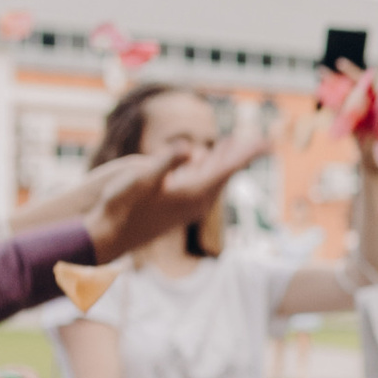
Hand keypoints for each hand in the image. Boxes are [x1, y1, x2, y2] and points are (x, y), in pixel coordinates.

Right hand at [90, 119, 272, 261]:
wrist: (107, 236)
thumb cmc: (121, 206)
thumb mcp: (141, 179)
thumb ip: (166, 161)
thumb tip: (188, 147)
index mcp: (194, 193)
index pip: (228, 169)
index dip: (248, 153)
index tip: (270, 143)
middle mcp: (196, 201)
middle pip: (226, 172)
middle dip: (242, 154)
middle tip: (264, 141)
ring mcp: (187, 205)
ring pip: (213, 177)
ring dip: (223, 159)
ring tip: (234, 144)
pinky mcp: (176, 206)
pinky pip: (199, 182)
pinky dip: (206, 167)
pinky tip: (202, 160)